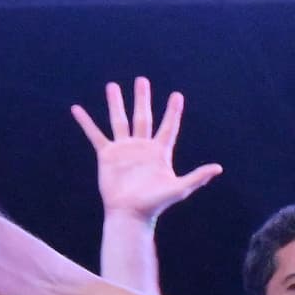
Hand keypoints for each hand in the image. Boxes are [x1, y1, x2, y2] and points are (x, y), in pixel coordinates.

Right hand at [73, 78, 220, 221]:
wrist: (130, 214)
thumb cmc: (155, 204)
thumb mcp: (179, 189)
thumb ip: (197, 177)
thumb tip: (218, 168)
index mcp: (159, 152)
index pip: (168, 127)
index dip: (173, 112)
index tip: (177, 95)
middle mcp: (142, 147)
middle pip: (143, 117)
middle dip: (142, 98)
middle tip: (142, 80)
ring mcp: (124, 150)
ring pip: (119, 120)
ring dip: (116, 103)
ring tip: (112, 86)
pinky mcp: (107, 155)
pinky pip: (95, 135)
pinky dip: (86, 122)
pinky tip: (77, 109)